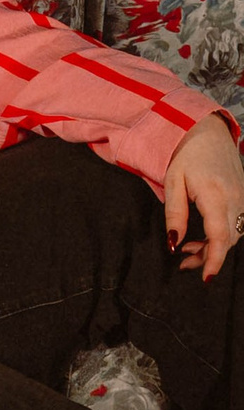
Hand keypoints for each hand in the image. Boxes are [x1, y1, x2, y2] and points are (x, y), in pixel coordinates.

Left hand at [164, 110, 243, 280]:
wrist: (207, 131)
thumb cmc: (185, 154)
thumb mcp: (172, 183)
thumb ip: (175, 215)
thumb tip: (173, 244)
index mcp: (214, 195)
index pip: (220, 237)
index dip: (214, 260)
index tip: (206, 278)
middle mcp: (234, 198)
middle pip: (228, 240)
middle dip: (208, 257)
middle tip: (184, 263)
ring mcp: (242, 196)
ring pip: (234, 234)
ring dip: (214, 246)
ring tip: (189, 249)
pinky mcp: (243, 195)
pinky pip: (236, 223)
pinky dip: (222, 234)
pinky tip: (204, 235)